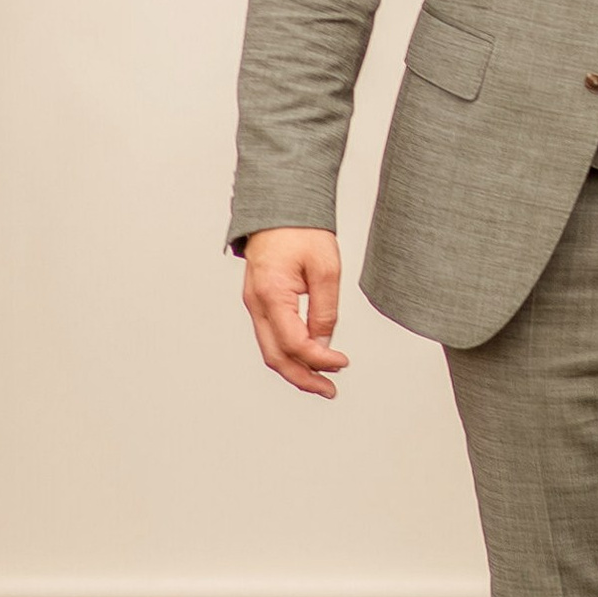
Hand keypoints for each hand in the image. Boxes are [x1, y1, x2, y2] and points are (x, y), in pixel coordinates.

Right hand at [243, 227, 349, 396]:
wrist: (279, 206)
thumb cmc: (301, 230)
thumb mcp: (326, 268)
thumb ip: (325, 310)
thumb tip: (325, 346)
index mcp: (271, 295)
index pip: (294, 343)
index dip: (320, 360)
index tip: (342, 363)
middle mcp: (256, 304)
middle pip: (276, 357)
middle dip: (304, 378)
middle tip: (330, 390)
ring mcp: (254, 304)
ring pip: (271, 350)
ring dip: (296, 369)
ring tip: (323, 381)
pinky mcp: (260, 302)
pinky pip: (271, 336)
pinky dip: (290, 353)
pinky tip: (310, 358)